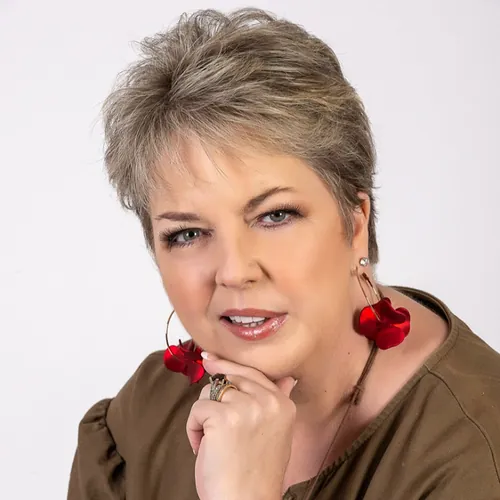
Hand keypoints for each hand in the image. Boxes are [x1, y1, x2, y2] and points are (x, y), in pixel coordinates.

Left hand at [186, 353, 296, 499]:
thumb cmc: (256, 474)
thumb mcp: (276, 433)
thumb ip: (277, 402)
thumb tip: (288, 377)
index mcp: (283, 404)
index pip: (253, 373)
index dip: (230, 366)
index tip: (212, 359)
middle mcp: (268, 401)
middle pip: (230, 376)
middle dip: (215, 392)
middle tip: (206, 389)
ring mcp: (246, 407)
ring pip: (211, 391)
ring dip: (204, 416)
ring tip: (212, 443)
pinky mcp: (223, 417)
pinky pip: (198, 409)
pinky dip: (193, 428)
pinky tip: (203, 448)